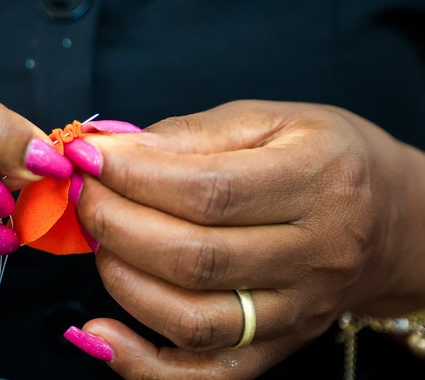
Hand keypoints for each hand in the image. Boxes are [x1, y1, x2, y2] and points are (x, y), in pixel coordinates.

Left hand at [71, 100, 424, 377]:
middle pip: (195, 258)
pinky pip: (208, 375)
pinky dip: (144, 365)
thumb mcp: (266, 120)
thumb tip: (112, 151)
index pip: (209, 191)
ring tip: (98, 241)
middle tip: (82, 196)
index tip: (85, 159)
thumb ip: (188, 135)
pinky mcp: (279, 346)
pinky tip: (100, 334)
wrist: (390, 216)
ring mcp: (298, 310)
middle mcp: (314, 253)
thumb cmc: (320, 155)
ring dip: (123, 282)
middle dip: (116, 225)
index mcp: (316, 180)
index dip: (134, 177)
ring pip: (194, 320)